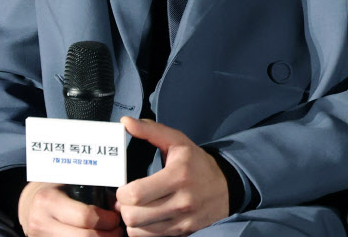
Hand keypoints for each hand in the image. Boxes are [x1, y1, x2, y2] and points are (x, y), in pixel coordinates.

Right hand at [18, 181, 122, 236]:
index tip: (115, 218)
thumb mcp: (70, 182)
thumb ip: (95, 193)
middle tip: (117, 231)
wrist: (29, 204)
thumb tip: (118, 207)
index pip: (85, 217)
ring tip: (110, 236)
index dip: (106, 220)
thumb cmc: (55, 189)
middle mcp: (42, 222)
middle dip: (106, 236)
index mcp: (49, 201)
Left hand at [115, 116, 228, 236]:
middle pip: (134, 216)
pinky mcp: (183, 233)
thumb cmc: (195, 161)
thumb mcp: (177, 140)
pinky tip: (145, 217)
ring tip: (134, 208)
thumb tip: (125, 122)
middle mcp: (181, 201)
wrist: (225, 186)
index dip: (121, 192)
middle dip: (123, 207)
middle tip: (125, 198)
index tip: (122, 186)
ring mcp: (182, 221)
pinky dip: (142, 230)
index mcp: (177, 175)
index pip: (137, 194)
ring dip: (131, 220)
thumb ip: (150, 130)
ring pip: (139, 231)